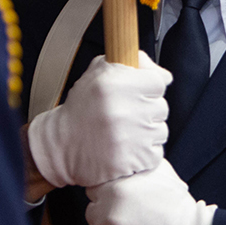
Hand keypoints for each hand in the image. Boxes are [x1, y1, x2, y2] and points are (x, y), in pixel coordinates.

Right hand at [27, 53, 171, 188]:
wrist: (61, 146)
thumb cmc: (81, 109)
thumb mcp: (99, 73)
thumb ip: (133, 64)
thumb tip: (164, 75)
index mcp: (114, 83)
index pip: (158, 82)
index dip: (147, 88)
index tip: (135, 95)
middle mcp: (122, 109)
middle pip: (161, 107)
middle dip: (146, 111)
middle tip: (125, 115)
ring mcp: (129, 138)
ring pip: (160, 131)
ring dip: (147, 133)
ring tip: (124, 132)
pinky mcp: (132, 161)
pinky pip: (155, 153)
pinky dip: (144, 152)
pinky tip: (126, 148)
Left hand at [85, 160, 215, 224]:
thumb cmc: (179, 209)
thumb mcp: (160, 173)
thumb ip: (136, 165)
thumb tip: (122, 159)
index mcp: (115, 189)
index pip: (94, 193)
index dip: (108, 199)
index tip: (122, 205)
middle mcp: (108, 213)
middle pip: (92, 215)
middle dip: (107, 219)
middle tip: (130, 224)